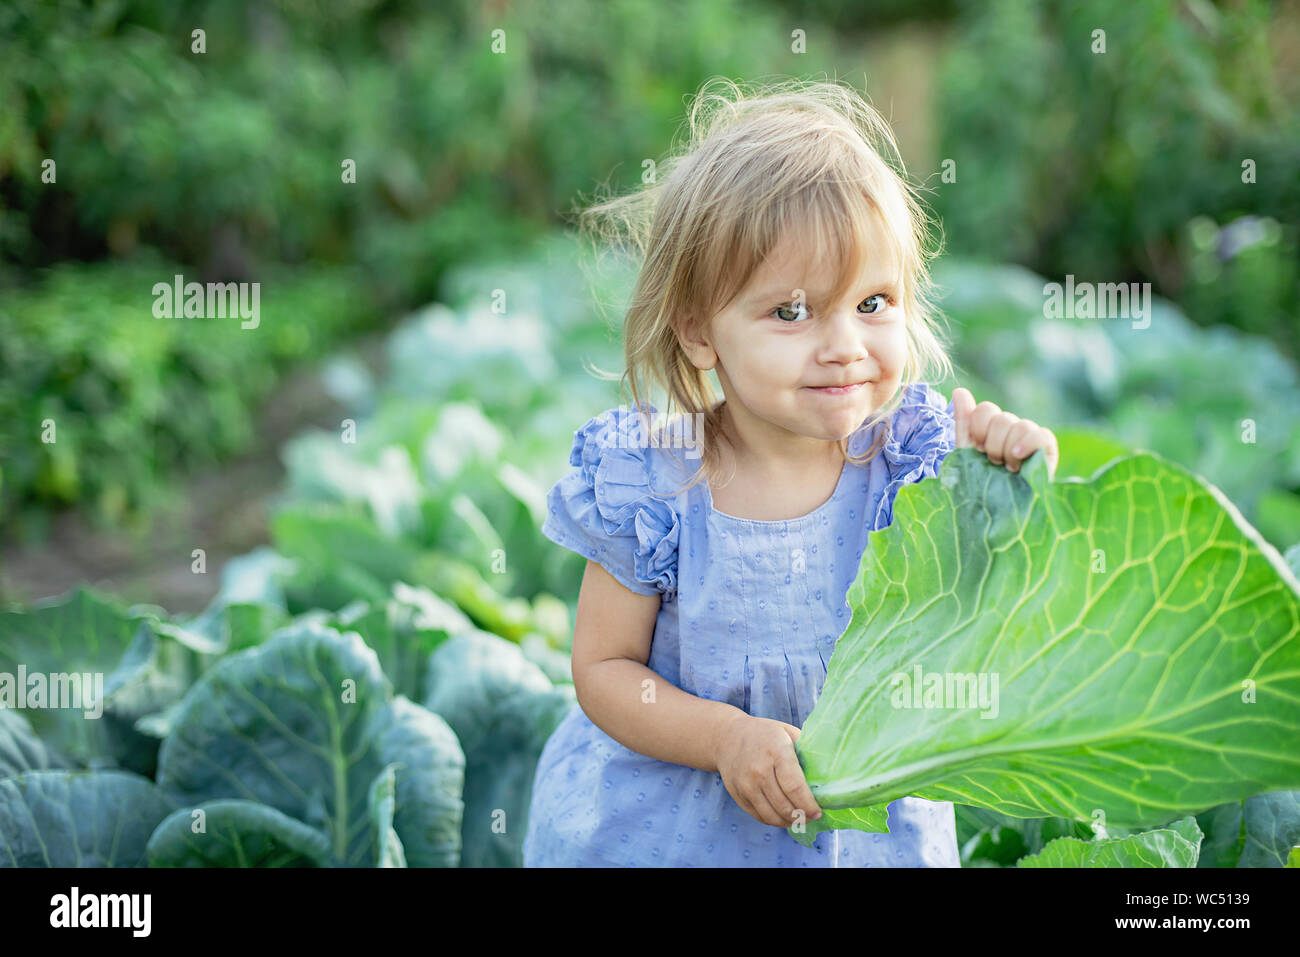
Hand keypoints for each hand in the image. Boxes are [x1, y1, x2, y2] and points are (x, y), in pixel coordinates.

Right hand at [713, 711, 822, 828]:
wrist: (727, 737)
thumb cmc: (764, 734)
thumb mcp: (787, 732)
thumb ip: (805, 751)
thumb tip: (827, 774)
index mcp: (775, 752)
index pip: (795, 787)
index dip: (809, 804)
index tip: (819, 811)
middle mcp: (758, 770)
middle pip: (785, 805)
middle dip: (802, 816)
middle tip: (812, 817)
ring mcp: (745, 784)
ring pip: (772, 815)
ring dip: (789, 822)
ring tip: (799, 819)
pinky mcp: (737, 795)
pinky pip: (759, 816)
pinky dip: (774, 820)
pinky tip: (783, 817)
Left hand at [950, 387, 1057, 479]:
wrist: (996, 519)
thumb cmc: (978, 489)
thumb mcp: (965, 456)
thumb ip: (963, 424)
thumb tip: (959, 390)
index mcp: (990, 432)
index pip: (986, 409)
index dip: (978, 428)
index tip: (976, 451)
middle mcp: (1011, 433)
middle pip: (1002, 418)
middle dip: (992, 444)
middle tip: (993, 465)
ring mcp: (1030, 442)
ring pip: (1020, 425)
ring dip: (1008, 449)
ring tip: (1008, 469)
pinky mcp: (1047, 454)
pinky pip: (1042, 435)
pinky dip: (1028, 443)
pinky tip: (1017, 458)